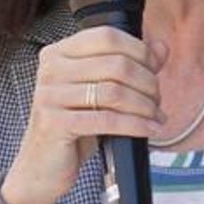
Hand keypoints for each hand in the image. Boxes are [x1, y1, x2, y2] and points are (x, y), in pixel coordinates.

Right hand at [1, 27, 167, 203]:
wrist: (42, 167)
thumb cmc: (74, 126)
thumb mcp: (101, 92)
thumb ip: (130, 66)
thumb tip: (161, 48)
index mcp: (59, 52)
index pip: (108, 36)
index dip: (139, 51)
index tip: (155, 70)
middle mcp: (51, 69)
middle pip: (117, 64)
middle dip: (147, 83)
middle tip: (157, 101)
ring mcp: (50, 95)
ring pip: (115, 92)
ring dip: (145, 106)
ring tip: (155, 116)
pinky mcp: (54, 122)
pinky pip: (107, 119)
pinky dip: (136, 125)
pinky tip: (150, 130)